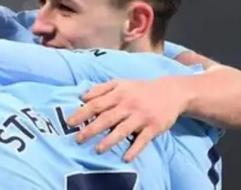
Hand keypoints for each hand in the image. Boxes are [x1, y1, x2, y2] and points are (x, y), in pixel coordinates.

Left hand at [67, 78, 188, 161]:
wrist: (171, 92)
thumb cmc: (139, 89)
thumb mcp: (120, 83)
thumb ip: (100, 89)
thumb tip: (82, 97)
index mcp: (118, 93)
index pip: (96, 104)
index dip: (82, 113)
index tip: (70, 122)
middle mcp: (128, 105)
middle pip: (106, 118)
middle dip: (91, 129)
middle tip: (78, 139)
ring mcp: (141, 117)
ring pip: (122, 130)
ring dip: (109, 141)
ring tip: (97, 149)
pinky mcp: (154, 127)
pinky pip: (142, 140)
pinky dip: (134, 149)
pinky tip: (125, 157)